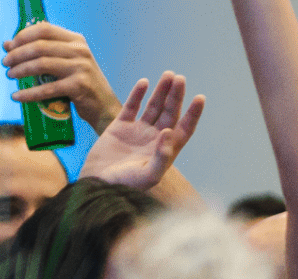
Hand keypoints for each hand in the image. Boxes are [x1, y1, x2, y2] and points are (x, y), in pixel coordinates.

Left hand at [4, 22, 122, 129]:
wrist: (104, 108)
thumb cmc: (81, 85)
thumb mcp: (67, 63)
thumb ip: (43, 53)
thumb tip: (7, 45)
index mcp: (76, 41)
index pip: (44, 30)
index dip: (23, 36)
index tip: (9, 46)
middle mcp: (80, 51)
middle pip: (39, 46)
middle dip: (17, 54)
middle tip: (5, 62)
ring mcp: (81, 68)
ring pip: (42, 64)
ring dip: (20, 70)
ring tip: (10, 75)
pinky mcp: (79, 86)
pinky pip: (48, 88)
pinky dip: (29, 93)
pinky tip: (17, 96)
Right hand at [79, 73, 204, 190]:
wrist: (97, 183)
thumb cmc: (126, 184)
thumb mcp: (149, 175)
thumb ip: (162, 156)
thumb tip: (169, 132)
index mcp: (166, 150)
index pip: (185, 128)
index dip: (193, 114)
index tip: (200, 98)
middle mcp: (155, 138)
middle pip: (171, 113)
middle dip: (176, 96)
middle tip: (180, 78)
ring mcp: (139, 131)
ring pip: (154, 107)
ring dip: (161, 92)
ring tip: (169, 75)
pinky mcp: (120, 126)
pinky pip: (132, 106)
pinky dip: (138, 94)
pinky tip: (145, 82)